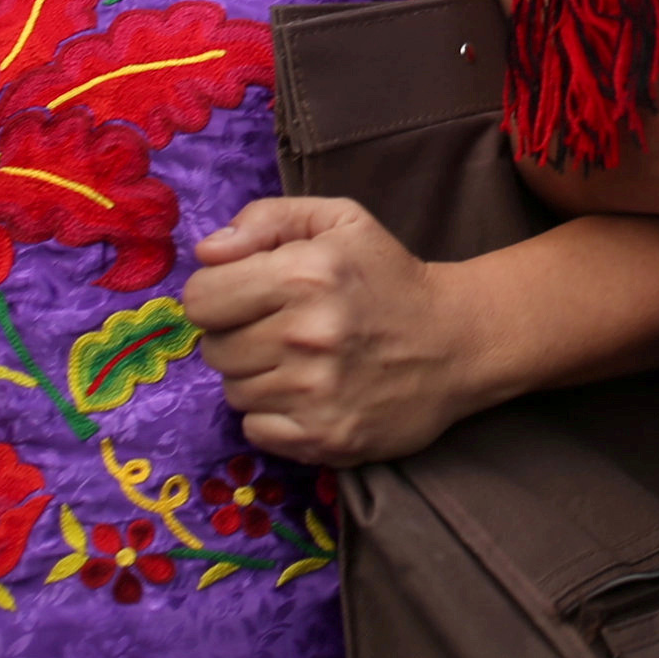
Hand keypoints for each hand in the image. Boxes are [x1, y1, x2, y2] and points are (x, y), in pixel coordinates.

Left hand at [184, 198, 479, 467]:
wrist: (458, 342)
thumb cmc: (389, 277)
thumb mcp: (339, 222)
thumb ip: (267, 219)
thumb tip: (207, 252)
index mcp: (305, 274)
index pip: (201, 298)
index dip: (219, 294)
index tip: (247, 296)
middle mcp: (306, 335)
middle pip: (214, 349)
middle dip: (238, 336)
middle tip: (280, 330)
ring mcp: (315, 393)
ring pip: (234, 391)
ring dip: (257, 376)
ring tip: (299, 362)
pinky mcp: (325, 438)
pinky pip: (255, 430)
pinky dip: (273, 416)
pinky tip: (307, 395)